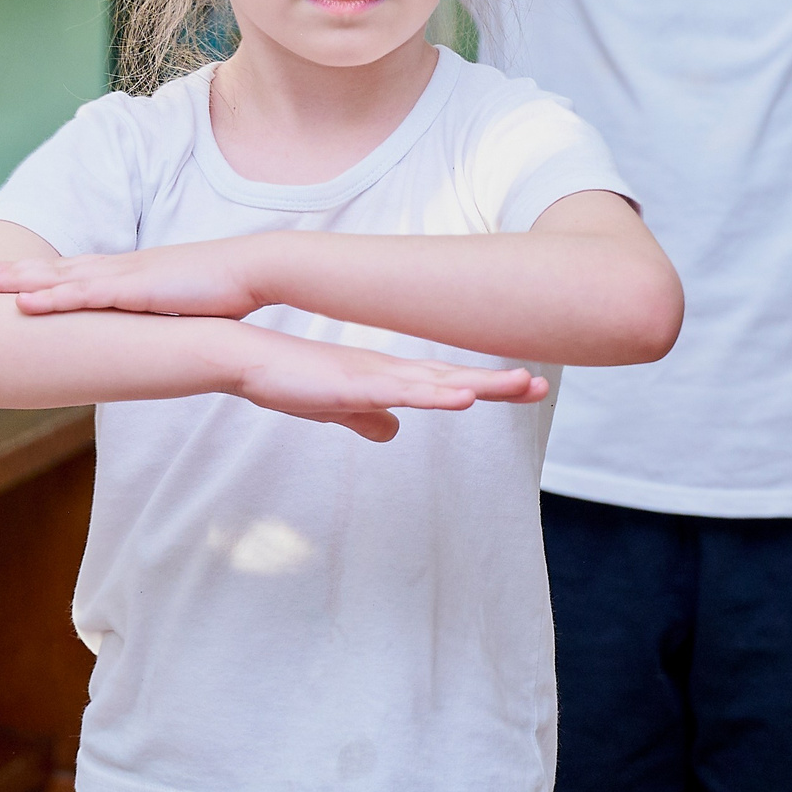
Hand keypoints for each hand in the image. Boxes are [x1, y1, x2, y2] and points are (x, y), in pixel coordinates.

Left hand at [0, 240, 266, 319]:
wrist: (254, 269)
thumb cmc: (229, 291)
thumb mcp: (187, 308)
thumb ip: (166, 319)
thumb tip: (161, 337)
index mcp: (133, 274)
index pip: (77, 272)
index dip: (42, 275)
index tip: (12, 277)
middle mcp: (122, 270)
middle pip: (57, 268)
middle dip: (15, 271)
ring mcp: (126, 276)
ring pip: (60, 277)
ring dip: (18, 279)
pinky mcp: (136, 289)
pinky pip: (84, 294)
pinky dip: (51, 296)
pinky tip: (23, 303)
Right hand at [230, 335, 549, 442]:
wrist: (249, 358)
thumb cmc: (290, 379)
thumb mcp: (338, 408)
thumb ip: (367, 418)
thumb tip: (392, 432)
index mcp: (390, 378)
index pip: (450, 384)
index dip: (489, 386)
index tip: (528, 387)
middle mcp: (392, 371)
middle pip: (456, 380)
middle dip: (499, 383)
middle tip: (543, 384)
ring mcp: (376, 374)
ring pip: (439, 382)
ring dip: (480, 384)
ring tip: (522, 383)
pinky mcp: (356, 382)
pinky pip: (402, 391)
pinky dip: (434, 395)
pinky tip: (461, 397)